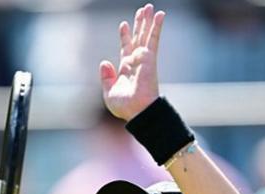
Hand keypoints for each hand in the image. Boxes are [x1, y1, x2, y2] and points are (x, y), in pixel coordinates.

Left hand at [100, 4, 164, 120]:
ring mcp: (144, 59)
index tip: (124, 25)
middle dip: (139, 24)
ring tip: (149, 7)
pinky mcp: (150, 58)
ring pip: (146, 35)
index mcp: (126, 69)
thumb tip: (104, 62)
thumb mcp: (109, 93)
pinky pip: (154, 39)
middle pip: (138, 38)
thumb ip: (106, 77)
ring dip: (148, 21)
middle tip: (142, 10)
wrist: (137, 112)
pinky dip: (156, 27)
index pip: (126, 48)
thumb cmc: (124, 107)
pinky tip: (160, 15)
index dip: (125, 36)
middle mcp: (136, 62)